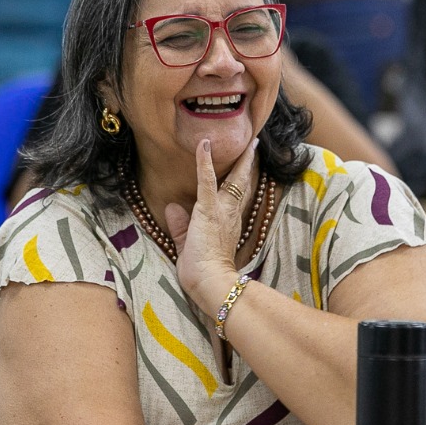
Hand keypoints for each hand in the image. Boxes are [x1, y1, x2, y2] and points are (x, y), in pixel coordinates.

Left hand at [164, 139, 255, 308]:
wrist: (211, 283)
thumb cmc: (202, 272)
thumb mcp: (187, 245)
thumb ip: (180, 226)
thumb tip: (171, 208)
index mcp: (227, 222)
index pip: (236, 197)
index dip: (242, 181)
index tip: (246, 167)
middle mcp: (229, 213)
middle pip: (241, 183)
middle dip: (248, 163)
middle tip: (254, 144)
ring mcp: (220, 210)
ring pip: (232, 179)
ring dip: (239, 158)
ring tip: (248, 141)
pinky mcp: (207, 209)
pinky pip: (206, 180)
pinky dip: (204, 161)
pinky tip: (204, 144)